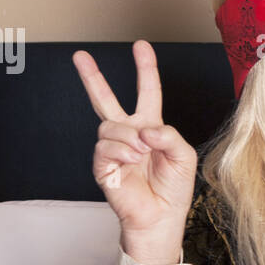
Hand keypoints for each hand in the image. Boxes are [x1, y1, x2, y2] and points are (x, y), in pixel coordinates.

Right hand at [73, 40, 196, 258]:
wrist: (161, 218)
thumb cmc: (174, 188)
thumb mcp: (184, 156)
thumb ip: (168, 135)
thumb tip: (144, 129)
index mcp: (150, 127)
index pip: (147, 92)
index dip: (145, 69)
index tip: (141, 46)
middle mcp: (129, 134)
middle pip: (106, 100)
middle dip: (93, 77)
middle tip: (80, 56)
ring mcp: (114, 149)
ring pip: (109, 126)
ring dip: (128, 137)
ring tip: (141, 153)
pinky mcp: (102, 166)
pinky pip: (104, 146)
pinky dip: (120, 151)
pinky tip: (131, 160)